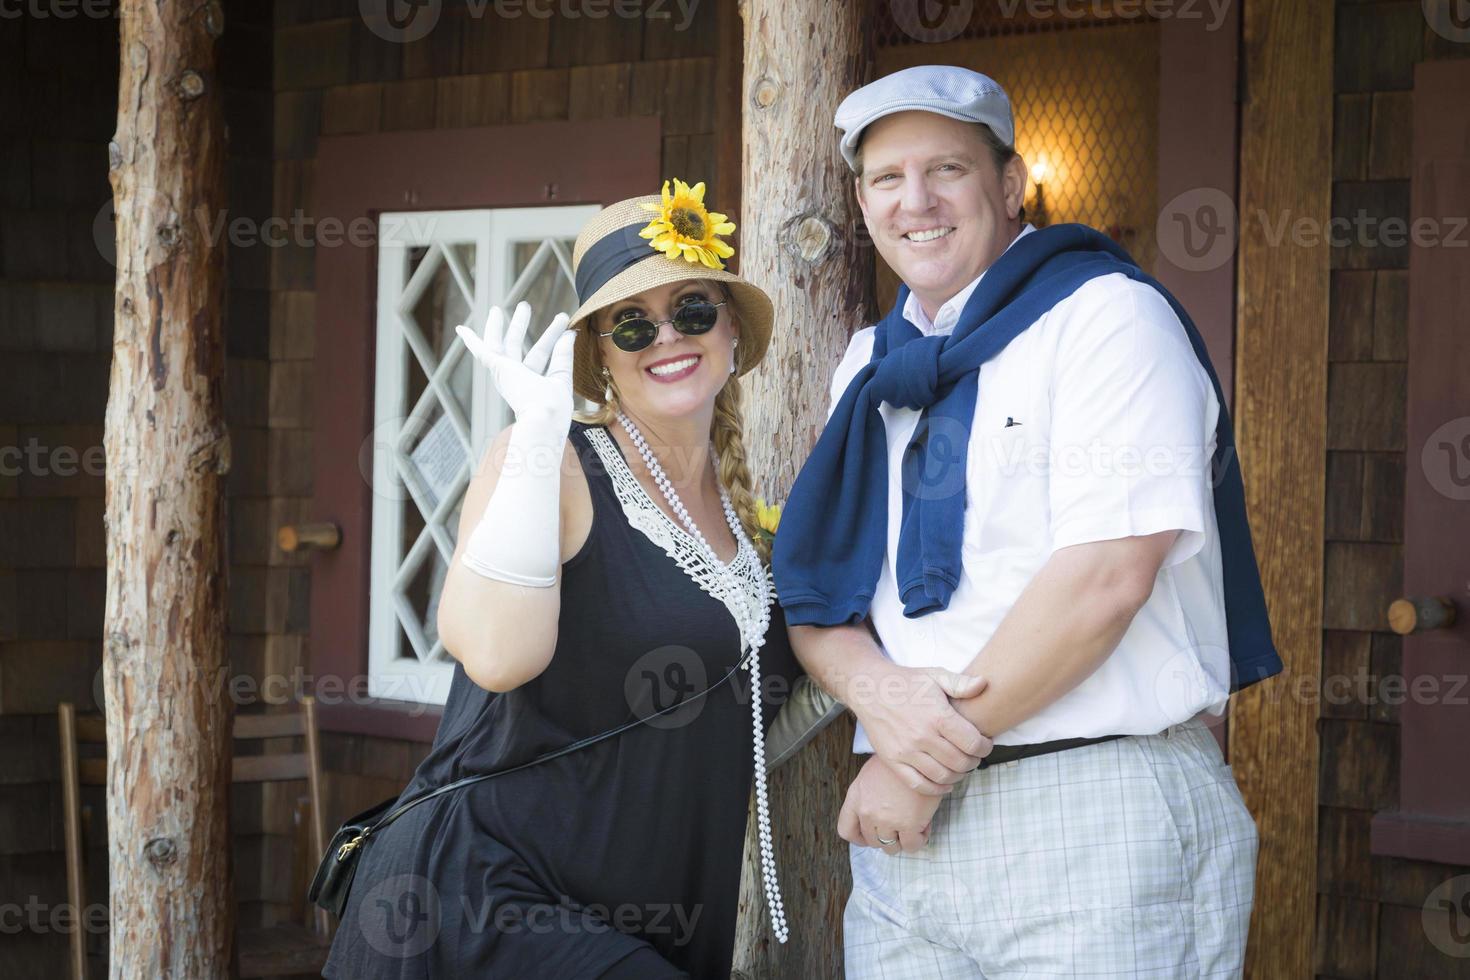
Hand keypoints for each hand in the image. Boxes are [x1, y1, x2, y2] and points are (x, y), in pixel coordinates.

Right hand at [456, 302, 575, 431]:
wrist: (542, 418)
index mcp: (532, 383)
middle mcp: (516, 378)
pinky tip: (461, 328)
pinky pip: (481, 351)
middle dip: (520, 325)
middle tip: (523, 306)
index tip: (564, 320)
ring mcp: (505, 373)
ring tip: (498, 308)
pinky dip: (471, 340)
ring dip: (500, 325)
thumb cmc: (554, 408)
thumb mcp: (562, 377)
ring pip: (500, 343)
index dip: (553, 335)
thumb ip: (563, 356)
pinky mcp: (497, 368)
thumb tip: (569, 333)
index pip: (542, 353)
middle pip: (517, 345)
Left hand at [838, 755, 941, 853]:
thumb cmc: (899, 760)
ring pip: (891, 847)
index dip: (860, 838)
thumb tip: (875, 815)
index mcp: (856, 797)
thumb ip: (867, 797)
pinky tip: (923, 825)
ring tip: (912, 824)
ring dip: (902, 840)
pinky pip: (911, 846)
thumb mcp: (871, 773)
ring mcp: (887, 820)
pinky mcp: (909, 825)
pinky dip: (918, 840)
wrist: (919, 754)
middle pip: (872, 841)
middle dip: (887, 836)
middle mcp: (867, 811)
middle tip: (899, 825)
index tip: (872, 835)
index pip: (846, 830)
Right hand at [849, 664, 992, 795]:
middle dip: (974, 761)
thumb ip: (961, 683)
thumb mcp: (935, 675)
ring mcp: (906, 751)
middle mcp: (922, 736)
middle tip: (974, 755)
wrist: (869, 689)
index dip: (985, 747)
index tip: (985, 744)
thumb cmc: (906, 682)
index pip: (972, 743)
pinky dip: (936, 789)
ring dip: (958, 776)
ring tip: (960, 767)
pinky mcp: (893, 761)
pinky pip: (919, 784)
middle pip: (960, 762)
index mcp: (937, 716)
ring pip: (943, 776)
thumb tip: (983, 684)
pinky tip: (945, 783)